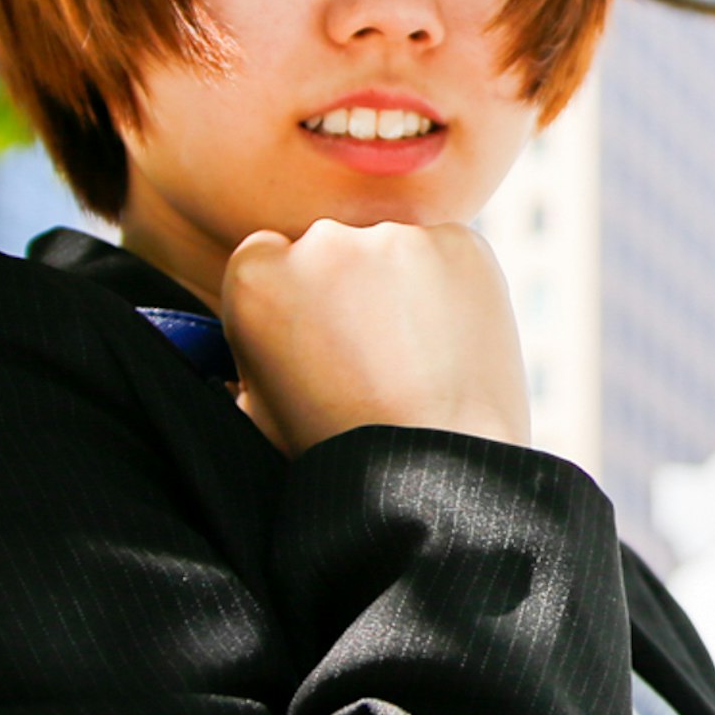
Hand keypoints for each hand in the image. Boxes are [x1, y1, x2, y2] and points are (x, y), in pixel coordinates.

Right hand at [221, 219, 530, 454]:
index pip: (269, 256)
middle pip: (333, 248)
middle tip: (375, 355)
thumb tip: (263, 339)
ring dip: (403, 288)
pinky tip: (453, 344)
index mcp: (255, 278)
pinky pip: (450, 255)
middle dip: (350, 289)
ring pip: (395, 251)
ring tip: (419, 360)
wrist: (430, 475)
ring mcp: (395, 239)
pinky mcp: (460, 243)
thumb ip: (254, 350)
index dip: (298, 299)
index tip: (319, 334)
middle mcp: (322, 243)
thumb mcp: (259, 407)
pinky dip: (454, 289)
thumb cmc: (341, 456)